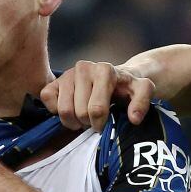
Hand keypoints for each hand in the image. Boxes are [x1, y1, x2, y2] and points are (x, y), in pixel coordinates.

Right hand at [40, 60, 154, 131]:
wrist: (114, 78)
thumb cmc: (126, 87)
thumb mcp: (143, 91)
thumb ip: (142, 103)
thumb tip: (134, 118)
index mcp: (104, 70)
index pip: (96, 110)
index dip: (100, 123)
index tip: (105, 124)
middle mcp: (84, 67)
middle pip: (79, 113)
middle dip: (87, 123)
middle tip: (93, 121)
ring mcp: (67, 73)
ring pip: (63, 110)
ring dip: (73, 121)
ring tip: (83, 118)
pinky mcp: (54, 80)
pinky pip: (47, 100)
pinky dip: (56, 111)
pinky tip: (70, 109)